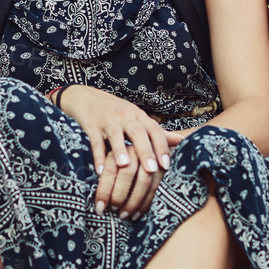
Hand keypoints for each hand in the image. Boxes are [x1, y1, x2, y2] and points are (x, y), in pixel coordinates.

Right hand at [57, 85, 170, 217]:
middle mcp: (125, 116)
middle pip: (138, 132)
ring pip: (116, 134)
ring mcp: (108, 120)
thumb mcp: (137, 119)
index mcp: (139, 116)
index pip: (154, 130)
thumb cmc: (116, 113)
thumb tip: (182, 140)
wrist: (86, 98)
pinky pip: (95, 141)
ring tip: (125, 166)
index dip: (161, 146)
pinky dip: (97, 155)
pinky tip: (100, 170)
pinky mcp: (92, 125)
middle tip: (151, 169)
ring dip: (120, 150)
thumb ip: (158, 132)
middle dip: (145, 151)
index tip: (166, 165)